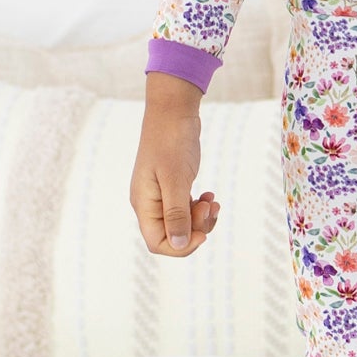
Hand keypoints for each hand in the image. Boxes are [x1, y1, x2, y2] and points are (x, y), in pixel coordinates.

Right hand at [132, 75, 221, 257]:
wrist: (173, 111)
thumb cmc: (171, 142)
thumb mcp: (176, 179)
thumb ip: (176, 213)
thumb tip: (180, 244)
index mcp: (144, 204)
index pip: (157, 243)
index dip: (181, 245)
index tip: (202, 233)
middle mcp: (150, 203)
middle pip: (172, 235)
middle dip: (196, 228)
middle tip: (210, 207)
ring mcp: (161, 195)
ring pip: (182, 222)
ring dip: (201, 218)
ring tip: (213, 201)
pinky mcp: (173, 186)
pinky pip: (186, 208)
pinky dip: (200, 206)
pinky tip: (209, 194)